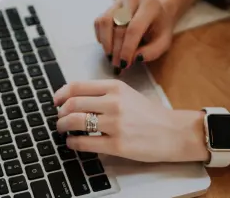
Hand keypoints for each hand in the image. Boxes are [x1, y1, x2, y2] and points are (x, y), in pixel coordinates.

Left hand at [53, 80, 203, 162]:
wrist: (174, 132)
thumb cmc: (150, 114)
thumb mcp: (128, 94)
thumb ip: (104, 93)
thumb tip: (74, 98)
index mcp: (115, 87)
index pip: (78, 86)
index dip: (61, 93)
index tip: (55, 100)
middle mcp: (114, 103)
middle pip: (72, 104)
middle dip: (60, 113)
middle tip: (58, 118)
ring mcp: (115, 124)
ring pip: (75, 122)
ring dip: (62, 126)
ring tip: (63, 129)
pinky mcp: (117, 145)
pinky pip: (85, 142)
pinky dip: (72, 143)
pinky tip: (72, 143)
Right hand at [94, 0, 173, 73]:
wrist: (156, 12)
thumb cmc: (159, 29)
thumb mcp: (163, 42)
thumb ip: (152, 52)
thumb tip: (135, 57)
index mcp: (150, 5)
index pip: (134, 28)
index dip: (127, 48)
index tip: (124, 64)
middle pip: (118, 28)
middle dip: (117, 50)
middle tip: (118, 65)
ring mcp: (119, 1)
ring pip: (105, 23)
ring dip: (106, 43)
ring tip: (111, 57)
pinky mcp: (109, 7)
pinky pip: (99, 22)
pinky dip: (101, 37)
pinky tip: (109, 46)